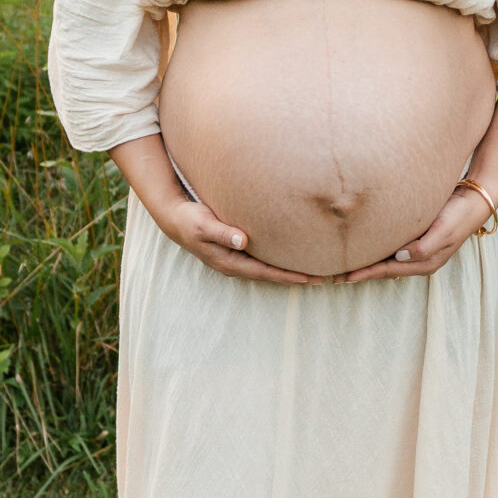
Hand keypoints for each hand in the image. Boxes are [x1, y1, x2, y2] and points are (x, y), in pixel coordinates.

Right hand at [156, 191, 317, 285]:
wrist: (176, 218)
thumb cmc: (190, 220)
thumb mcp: (203, 224)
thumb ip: (223, 233)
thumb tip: (243, 241)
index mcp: (229, 261)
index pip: (263, 272)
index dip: (285, 276)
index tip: (307, 278)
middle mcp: (235, 264)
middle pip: (270, 275)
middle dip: (294, 278)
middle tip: (321, 279)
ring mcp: (236, 259)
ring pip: (267, 269)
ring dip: (288, 271)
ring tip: (312, 272)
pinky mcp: (237, 250)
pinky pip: (262, 259)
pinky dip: (277, 261)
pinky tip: (290, 256)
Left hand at [342, 185, 494, 283]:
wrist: (475, 198)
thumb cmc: (460, 214)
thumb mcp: (444, 231)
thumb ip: (423, 247)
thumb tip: (398, 257)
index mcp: (425, 262)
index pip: (388, 270)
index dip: (365, 274)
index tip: (343, 277)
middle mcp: (418, 259)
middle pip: (383, 269)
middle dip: (360, 272)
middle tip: (334, 276)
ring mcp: (417, 249)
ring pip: (385, 260)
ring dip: (366, 262)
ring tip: (343, 265)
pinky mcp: (416, 236)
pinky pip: (390, 247)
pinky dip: (375, 249)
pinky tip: (364, 246)